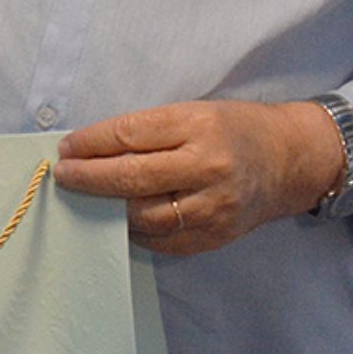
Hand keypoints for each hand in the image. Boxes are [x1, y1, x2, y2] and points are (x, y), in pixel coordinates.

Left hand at [54, 99, 345, 256]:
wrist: (288, 160)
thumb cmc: (233, 129)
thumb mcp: (192, 113)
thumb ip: (147, 131)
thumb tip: (91, 149)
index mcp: (198, 127)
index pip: (129, 135)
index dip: (90, 143)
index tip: (65, 148)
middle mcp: (208, 168)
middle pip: (133, 178)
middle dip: (89, 177)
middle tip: (64, 175)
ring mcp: (214, 207)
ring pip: (145, 216)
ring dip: (107, 209)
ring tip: (86, 198)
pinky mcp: (217, 236)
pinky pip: (164, 241)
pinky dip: (136, 231)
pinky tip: (119, 219)